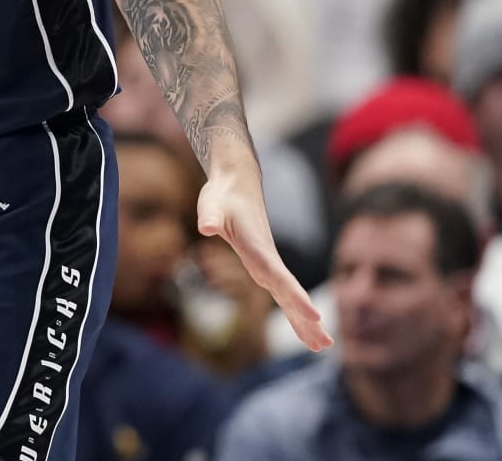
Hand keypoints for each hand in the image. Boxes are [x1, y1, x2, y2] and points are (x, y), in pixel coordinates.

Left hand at [196, 167, 330, 351]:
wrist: (237, 184)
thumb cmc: (222, 195)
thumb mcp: (211, 204)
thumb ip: (209, 216)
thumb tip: (205, 227)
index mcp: (257, 247)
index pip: (277, 275)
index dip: (294, 295)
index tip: (314, 315)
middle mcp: (267, 258)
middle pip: (290, 292)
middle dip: (306, 318)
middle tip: (325, 344)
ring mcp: (268, 263)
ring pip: (289, 296)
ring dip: (304, 320)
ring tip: (323, 346)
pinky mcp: (265, 265)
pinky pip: (282, 292)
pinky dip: (293, 311)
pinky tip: (304, 329)